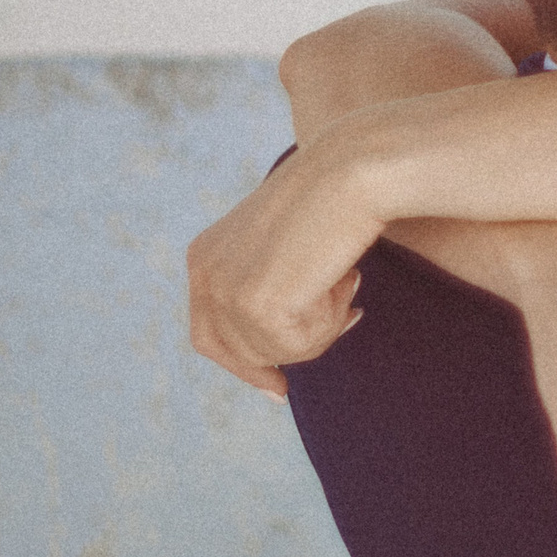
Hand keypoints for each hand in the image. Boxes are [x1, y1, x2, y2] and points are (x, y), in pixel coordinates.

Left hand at [187, 143, 383, 395]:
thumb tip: (281, 348)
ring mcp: (226, 291)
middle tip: (351, 311)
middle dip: (301, 343)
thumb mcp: (287, 246)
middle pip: (243, 352)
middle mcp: (203, 274)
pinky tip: (344, 278)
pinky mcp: (256, 305)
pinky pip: (301, 347)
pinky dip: (331, 322)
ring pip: (277, 353)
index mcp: (203, 256)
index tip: (280, 389)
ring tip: (346, 278)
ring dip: (323, 326)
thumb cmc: (337, 196)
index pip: (210, 334)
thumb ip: (273, 286)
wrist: (354, 167)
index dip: (246, 365)